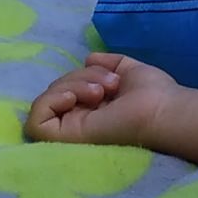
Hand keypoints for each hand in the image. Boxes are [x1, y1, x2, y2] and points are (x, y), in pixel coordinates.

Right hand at [26, 53, 172, 147]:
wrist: (162, 111)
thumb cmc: (154, 94)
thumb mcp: (127, 70)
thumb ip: (107, 63)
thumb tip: (87, 58)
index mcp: (92, 107)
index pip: (66, 87)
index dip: (80, 75)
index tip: (110, 78)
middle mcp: (79, 119)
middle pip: (55, 89)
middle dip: (79, 77)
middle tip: (109, 85)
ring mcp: (70, 130)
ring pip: (46, 99)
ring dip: (71, 85)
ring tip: (99, 92)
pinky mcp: (63, 140)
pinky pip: (34, 121)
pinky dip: (49, 101)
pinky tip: (73, 97)